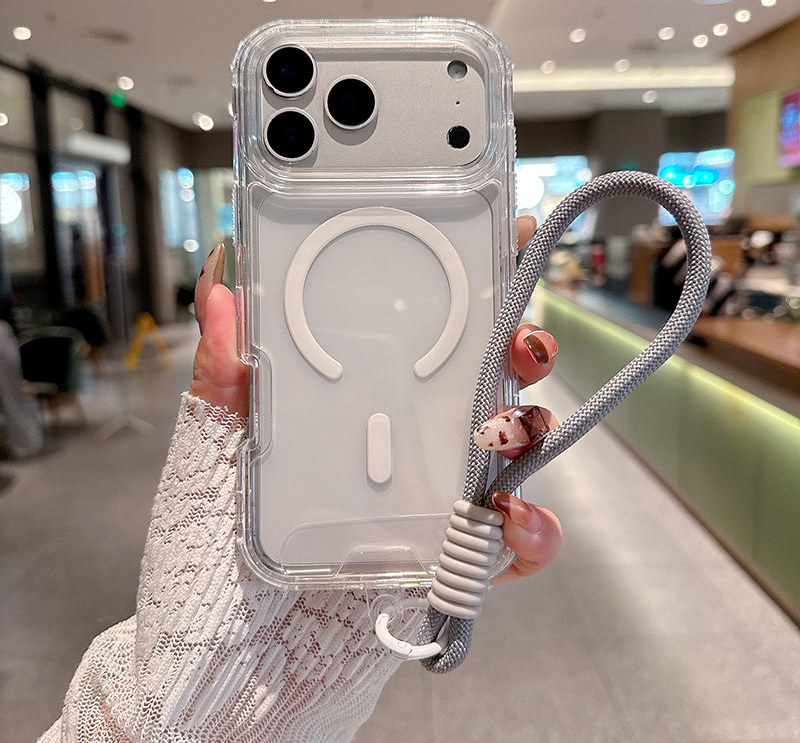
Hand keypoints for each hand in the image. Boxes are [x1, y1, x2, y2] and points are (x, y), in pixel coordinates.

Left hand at [190, 219, 561, 585]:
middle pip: (492, 376)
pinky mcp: (459, 557)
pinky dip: (531, 528)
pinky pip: (517, 541)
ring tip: (505, 430)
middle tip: (520, 340)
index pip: (433, 328)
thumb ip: (225, 370)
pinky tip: (511, 517)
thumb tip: (221, 287)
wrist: (234, 644)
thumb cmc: (223, 539)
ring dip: (533, 426)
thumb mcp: (219, 441)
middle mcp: (415, 435)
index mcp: (370, 395)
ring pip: (518, 446)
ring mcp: (442, 493)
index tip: (507, 235)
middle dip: (523, 344)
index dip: (479, 280)